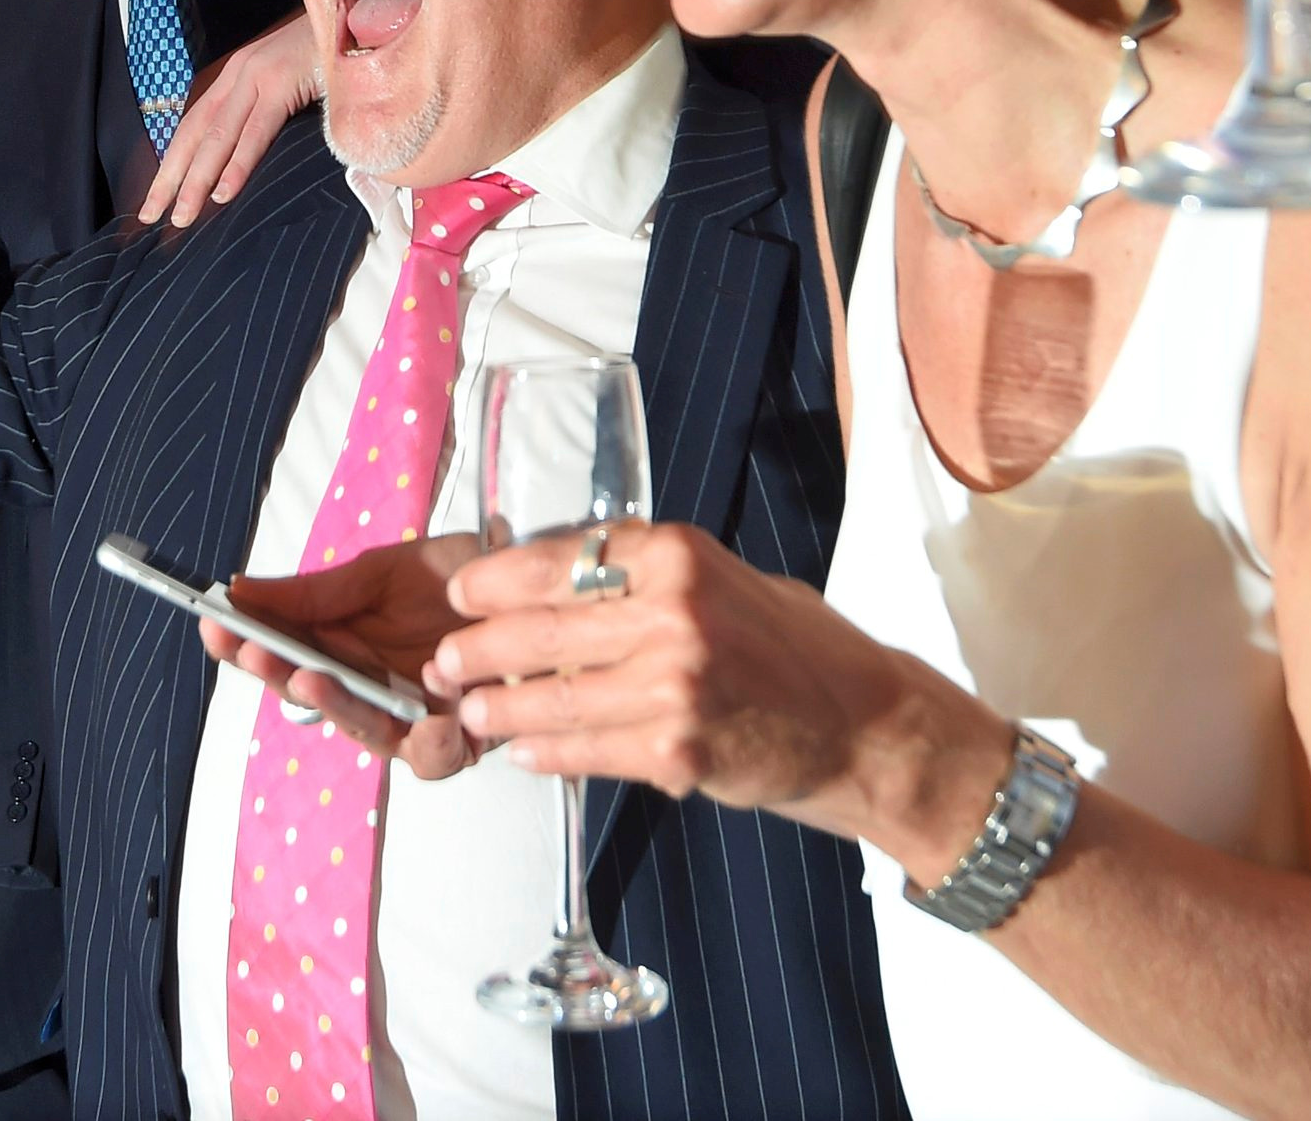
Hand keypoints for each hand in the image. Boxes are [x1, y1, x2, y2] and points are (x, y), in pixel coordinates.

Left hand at [140, 14, 320, 224]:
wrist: (364, 17)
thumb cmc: (335, 55)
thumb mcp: (295, 86)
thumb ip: (272, 113)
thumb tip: (254, 157)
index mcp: (239, 75)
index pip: (195, 125)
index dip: (173, 162)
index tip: (157, 197)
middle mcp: (240, 72)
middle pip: (194, 132)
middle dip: (170, 177)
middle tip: (151, 216)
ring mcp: (260, 74)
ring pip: (218, 135)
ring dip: (197, 180)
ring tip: (183, 217)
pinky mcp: (285, 80)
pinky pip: (256, 130)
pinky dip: (238, 163)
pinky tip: (223, 193)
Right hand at [205, 535, 484, 775]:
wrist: (531, 576)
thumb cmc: (455, 575)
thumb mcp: (376, 573)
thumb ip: (313, 593)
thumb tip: (238, 591)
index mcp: (344, 651)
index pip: (282, 657)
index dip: (245, 647)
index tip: (214, 625)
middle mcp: (372, 691)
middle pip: (313, 700)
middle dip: (275, 676)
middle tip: (253, 651)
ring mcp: (414, 718)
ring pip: (367, 735)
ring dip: (337, 709)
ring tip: (312, 678)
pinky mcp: (463, 739)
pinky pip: (435, 758)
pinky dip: (428, 738)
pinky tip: (430, 705)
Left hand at [424, 522, 994, 867]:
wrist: (867, 725)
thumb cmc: (795, 647)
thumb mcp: (722, 576)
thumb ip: (645, 576)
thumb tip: (554, 577)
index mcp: (678, 556)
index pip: (556, 562)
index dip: (493, 583)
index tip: (459, 594)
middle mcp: (672, 616)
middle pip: (539, 633)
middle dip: (476, 650)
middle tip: (444, 661)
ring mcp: (673, 689)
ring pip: (552, 701)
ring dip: (498, 710)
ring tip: (469, 712)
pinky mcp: (677, 754)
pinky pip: (586, 752)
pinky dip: (547, 754)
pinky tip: (526, 753)